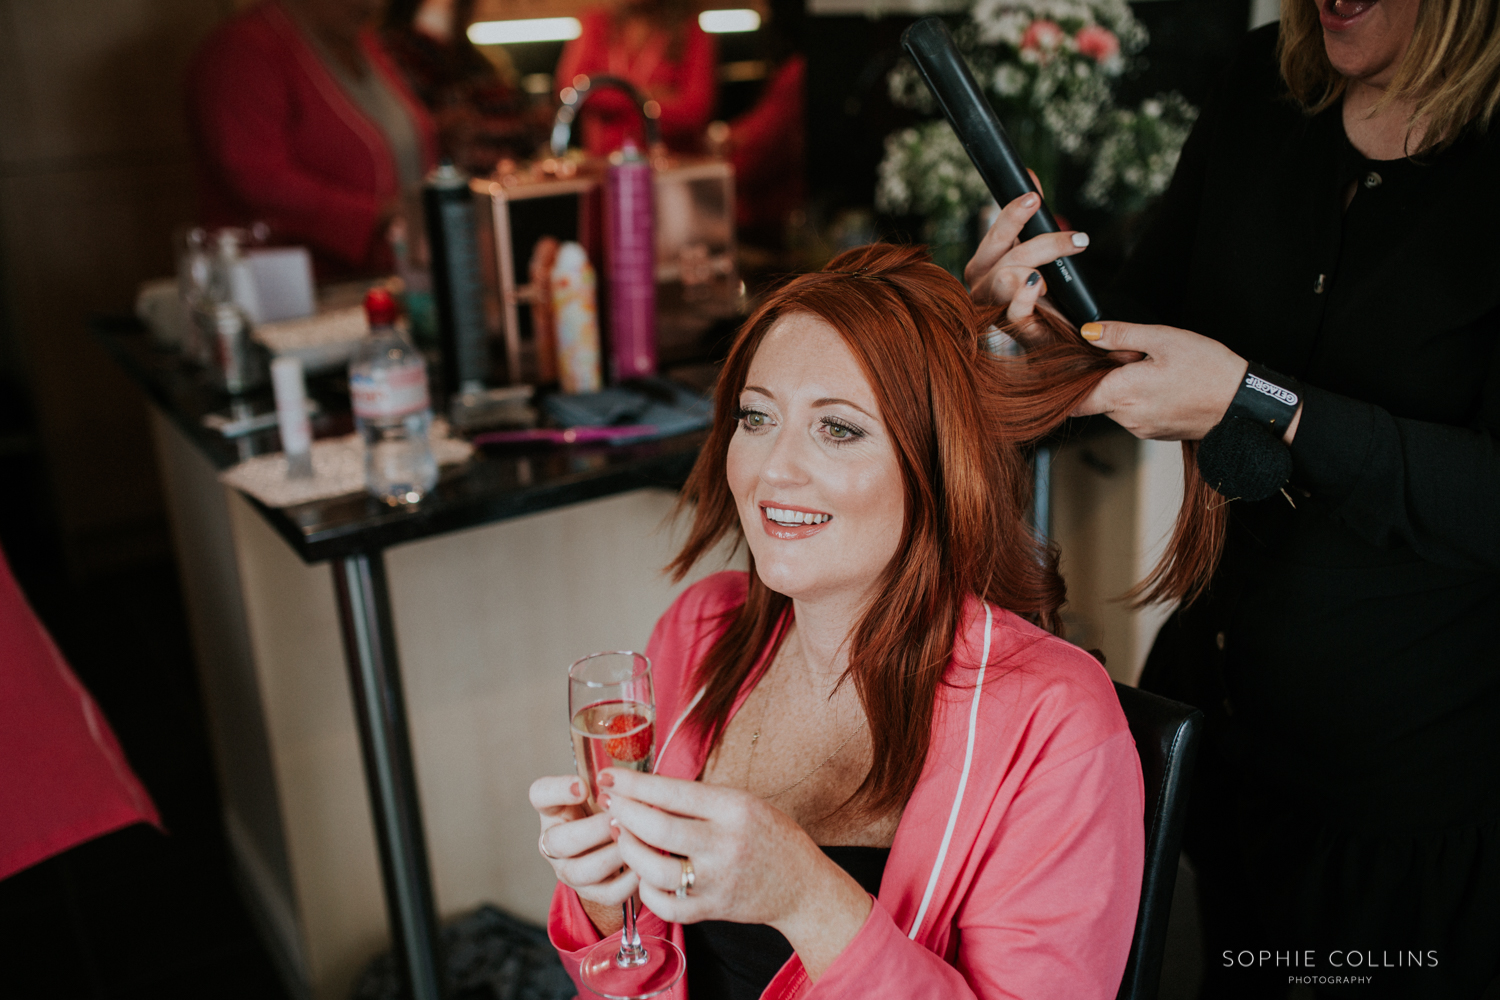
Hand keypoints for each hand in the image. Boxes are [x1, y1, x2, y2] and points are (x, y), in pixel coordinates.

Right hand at [529, 775, 637, 933]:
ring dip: (611, 856)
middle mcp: (553, 841)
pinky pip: (606, 894)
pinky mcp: (590, 893)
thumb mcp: (604, 792)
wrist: (613, 848)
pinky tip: (643, 868)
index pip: (540, 794)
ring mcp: (568, 870)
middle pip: (557, 841)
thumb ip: (614, 784)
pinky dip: (627, 882)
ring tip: (634, 842)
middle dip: (593, 830)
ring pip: (580, 871)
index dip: (558, 790)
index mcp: (554, 808)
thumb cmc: (608, 811)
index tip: (583, 786)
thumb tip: (641, 777)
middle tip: (619, 819)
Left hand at [599, 768, 871, 980]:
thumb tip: (643, 789)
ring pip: (654, 869)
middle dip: (624, 813)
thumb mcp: (743, 803)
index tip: (610, 777)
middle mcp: (725, 845)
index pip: (673, 793)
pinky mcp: (711, 911)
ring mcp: (717, 882)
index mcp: (735, 809)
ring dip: (629, 850)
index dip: (634, 784)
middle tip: (610, 804)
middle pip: (658, 829)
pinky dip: (645, 888)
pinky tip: (642, 873)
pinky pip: (664, 904)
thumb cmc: (770, 835)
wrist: (802, 886)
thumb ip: (698, 800)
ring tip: (621, 835)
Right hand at [965, 191, 1089, 348]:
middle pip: (1010, 254)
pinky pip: (1015, 311)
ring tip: (1057, 273)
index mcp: (983, 263)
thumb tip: (1030, 176)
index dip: (1014, 213)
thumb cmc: (1038, 292)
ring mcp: (992, 308)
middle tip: (1079, 239)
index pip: (996, 233)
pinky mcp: (1011, 330)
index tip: (1035, 197)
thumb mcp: (1034, 251)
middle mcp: (981, 284)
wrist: (1048, 335)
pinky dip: (1026, 296)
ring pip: (1009, 277)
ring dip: (1039, 268)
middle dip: (1046, 243)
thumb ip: (1031, 218)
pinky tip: (1038, 286)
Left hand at [1073, 321, 1248, 440]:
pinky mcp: (1155, 433)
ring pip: (1117, 405)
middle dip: (1108, 377)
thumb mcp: (1163, 339)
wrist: (1244, 404)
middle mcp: (1127, 418)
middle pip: (1096, 398)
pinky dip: (1142, 399)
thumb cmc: (1209, 370)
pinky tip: (1166, 385)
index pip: (1075, 399)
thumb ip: (1120, 335)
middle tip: (1136, 359)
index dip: (1073, 382)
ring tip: (1157, 371)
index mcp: (1123, 394)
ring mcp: (1142, 429)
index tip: (1083, 366)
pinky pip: (1136, 414)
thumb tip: (1089, 333)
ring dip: (1126, 388)